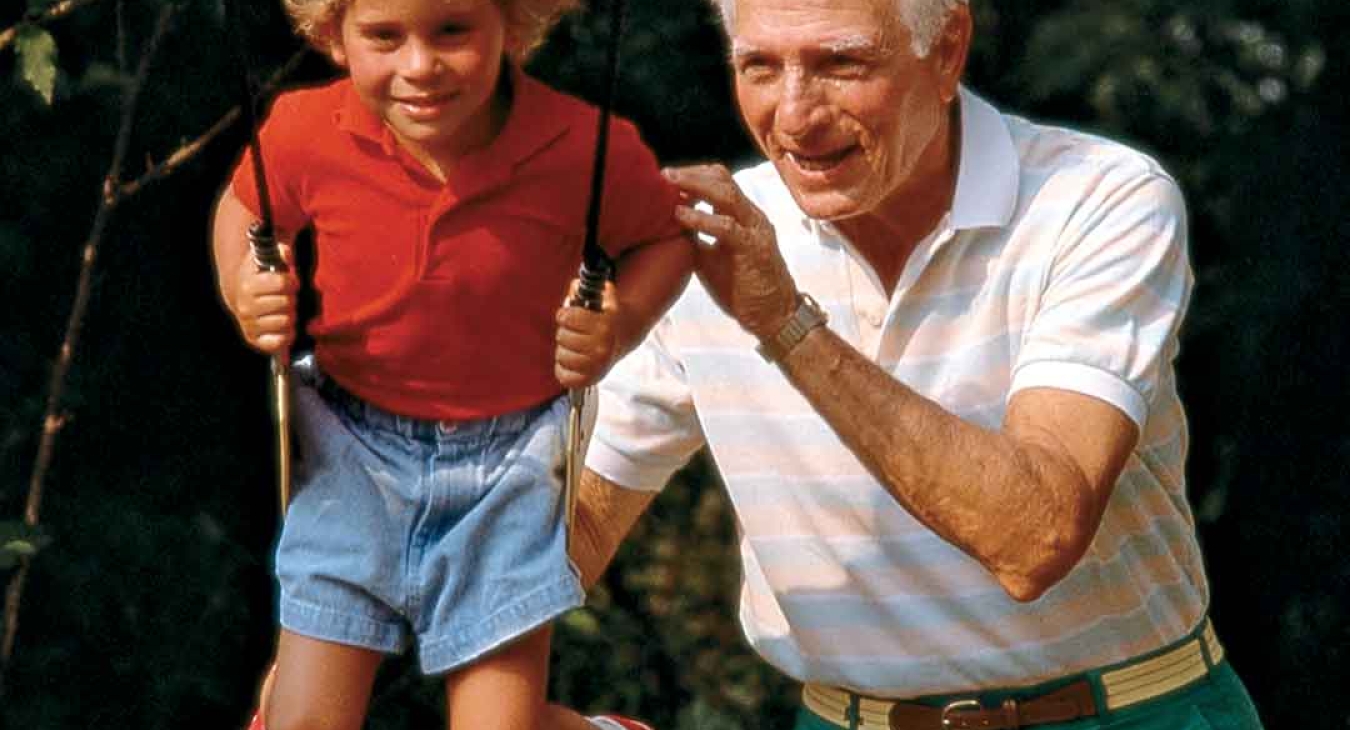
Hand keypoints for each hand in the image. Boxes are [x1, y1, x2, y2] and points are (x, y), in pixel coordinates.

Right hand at [226, 242, 297, 355]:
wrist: (240, 296)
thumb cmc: (260, 276)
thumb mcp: (267, 259)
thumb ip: (280, 253)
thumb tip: (287, 252)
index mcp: (248, 285)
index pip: (283, 283)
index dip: (291, 281)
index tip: (289, 281)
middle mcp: (245, 307)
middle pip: (287, 303)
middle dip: (291, 298)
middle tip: (285, 297)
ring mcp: (249, 325)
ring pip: (286, 322)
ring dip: (290, 316)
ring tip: (283, 310)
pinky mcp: (255, 341)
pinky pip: (280, 342)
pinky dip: (287, 335)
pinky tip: (283, 327)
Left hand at [555, 279, 620, 388]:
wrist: (628, 334)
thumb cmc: (609, 315)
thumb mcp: (602, 296)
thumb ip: (586, 288)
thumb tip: (574, 287)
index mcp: (604, 326)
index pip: (566, 318)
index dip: (564, 314)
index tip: (569, 315)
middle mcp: (601, 347)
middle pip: (562, 337)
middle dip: (565, 331)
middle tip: (574, 331)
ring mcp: (596, 366)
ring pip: (560, 356)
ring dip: (564, 349)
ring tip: (574, 346)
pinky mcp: (591, 379)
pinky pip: (564, 377)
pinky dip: (563, 369)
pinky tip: (572, 360)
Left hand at [663, 164, 798, 340]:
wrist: (772, 316)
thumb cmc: (740, 287)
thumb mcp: (710, 256)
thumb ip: (694, 237)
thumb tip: (663, 224)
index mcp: (742, 216)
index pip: (720, 181)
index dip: (694, 175)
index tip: (666, 177)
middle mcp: (751, 216)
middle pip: (723, 180)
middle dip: (691, 174)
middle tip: (663, 173)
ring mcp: (755, 230)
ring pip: (727, 195)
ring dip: (695, 186)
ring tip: (670, 185)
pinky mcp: (754, 249)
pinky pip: (727, 227)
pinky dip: (701, 218)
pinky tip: (680, 215)